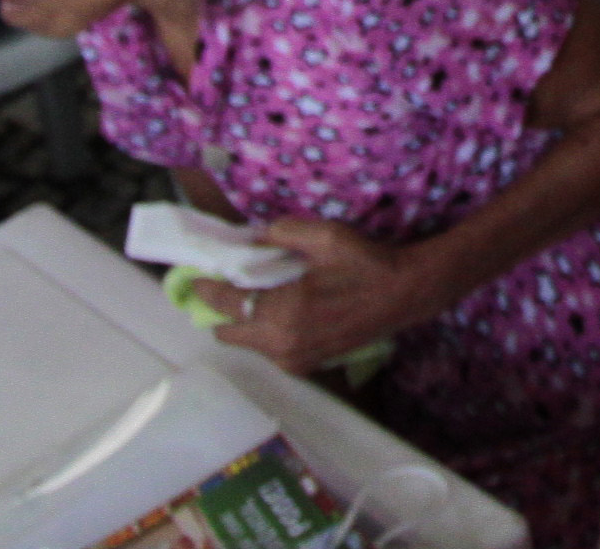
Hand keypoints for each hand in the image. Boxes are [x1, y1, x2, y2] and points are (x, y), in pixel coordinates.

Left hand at [210, 218, 445, 376]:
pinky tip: (283, 308)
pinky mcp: (306, 365)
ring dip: (245, 319)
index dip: (206, 287)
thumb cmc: (365, 263)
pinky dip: (266, 330)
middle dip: (221, 307)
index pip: (225, 303)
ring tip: (259, 292)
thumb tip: (252, 240)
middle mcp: (281, 343)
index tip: (195, 276)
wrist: (404, 295)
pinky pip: (269, 348)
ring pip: (248, 341)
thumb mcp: (324, 236)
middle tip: (227, 282)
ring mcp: (293, 359)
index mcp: (283, 311)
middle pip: (227, 330)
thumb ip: (280, 233)